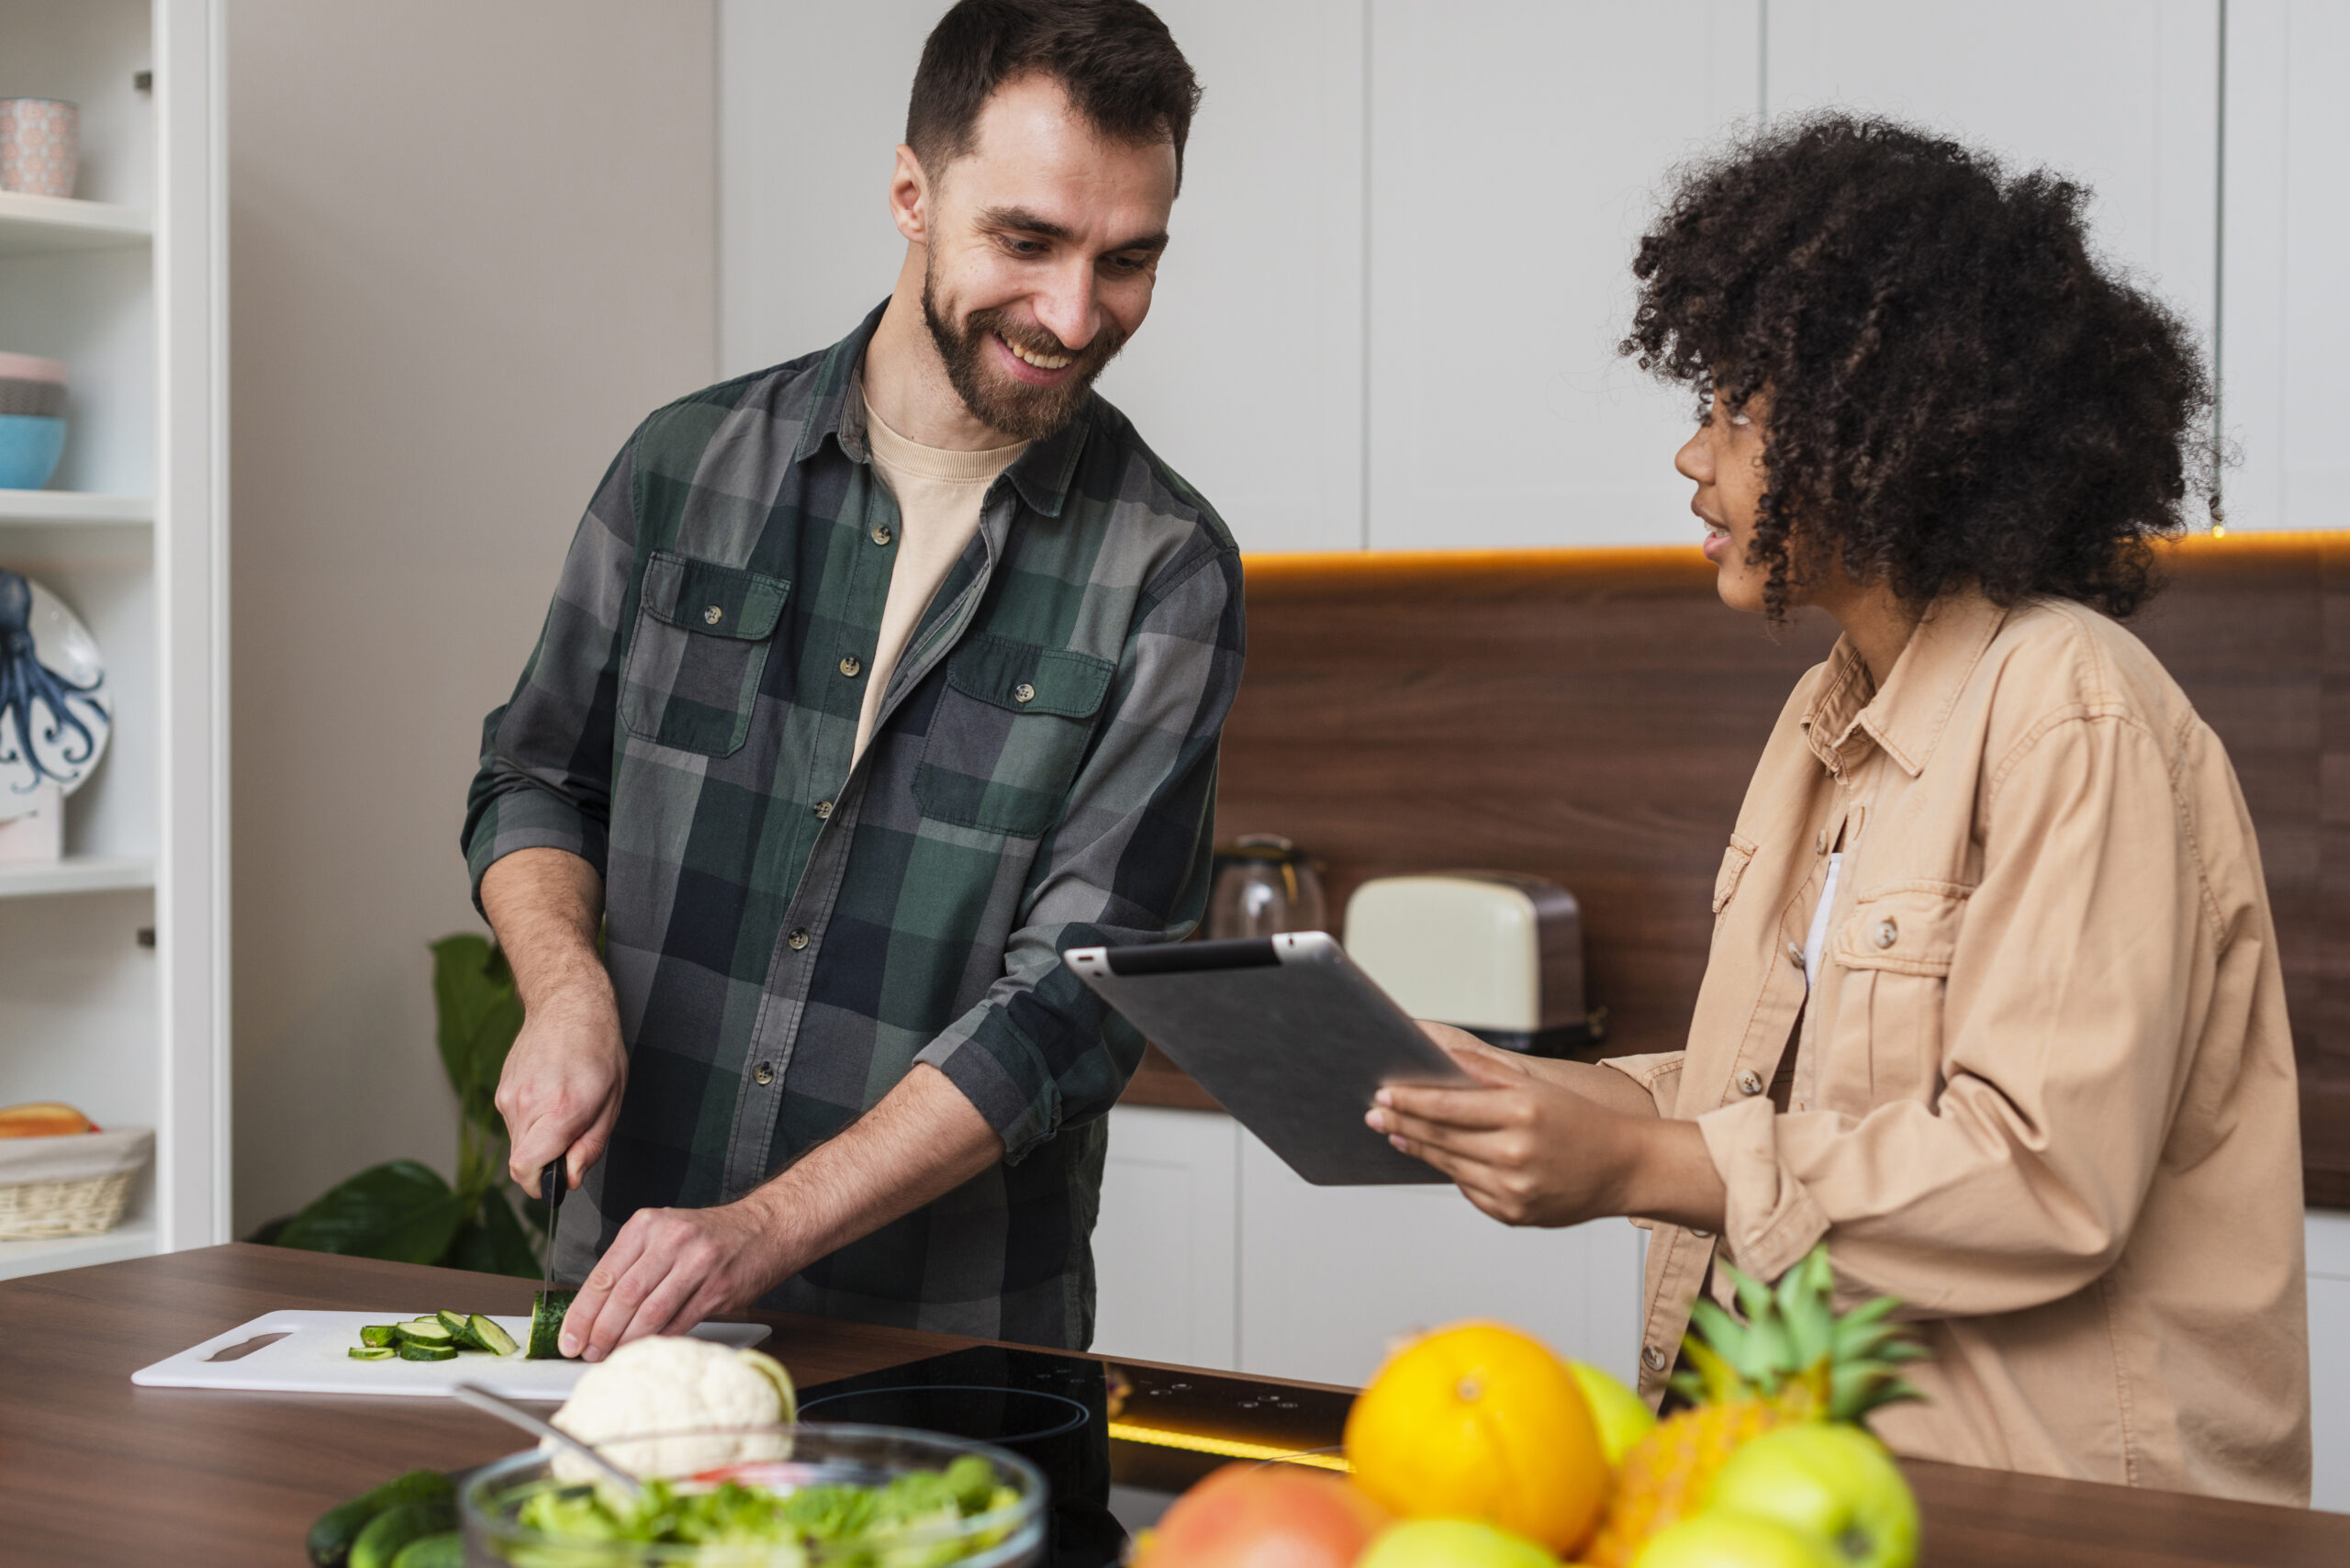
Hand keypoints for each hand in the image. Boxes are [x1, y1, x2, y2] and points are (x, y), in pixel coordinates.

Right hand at [496, 980, 626, 1194]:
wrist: (568, 1005)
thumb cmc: (598, 1050)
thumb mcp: (612, 1101)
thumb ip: (590, 1146)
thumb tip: (571, 1179)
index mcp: (560, 1109)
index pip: (526, 1169)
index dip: (540, 1186)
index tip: (557, 1181)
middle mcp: (527, 1104)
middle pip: (522, 1161)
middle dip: (546, 1161)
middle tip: (573, 1134)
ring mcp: (508, 1096)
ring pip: (518, 1142)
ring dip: (540, 1138)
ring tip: (563, 1107)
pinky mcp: (501, 1090)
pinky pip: (514, 1122)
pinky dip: (531, 1120)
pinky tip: (550, 1094)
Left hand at [560, 1196, 791, 1358]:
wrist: (766, 1228)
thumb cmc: (711, 1236)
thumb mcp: (665, 1233)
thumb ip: (634, 1265)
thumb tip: (597, 1312)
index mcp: (648, 1225)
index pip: (604, 1274)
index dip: (582, 1312)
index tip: (569, 1338)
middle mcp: (671, 1239)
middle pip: (624, 1295)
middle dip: (600, 1332)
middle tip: (587, 1354)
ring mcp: (697, 1262)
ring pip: (650, 1312)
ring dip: (626, 1341)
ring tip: (610, 1356)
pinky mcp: (719, 1286)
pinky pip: (680, 1322)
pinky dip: (659, 1339)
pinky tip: (646, 1349)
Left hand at [1369, 1023, 1725, 1230]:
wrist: (1624, 1169)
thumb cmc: (1580, 1121)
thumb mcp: (1538, 1087)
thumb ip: (1486, 1072)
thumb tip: (1440, 1054)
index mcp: (1521, 1114)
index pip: (1448, 1106)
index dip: (1410, 1100)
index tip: (1382, 1092)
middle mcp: (1515, 1154)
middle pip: (1441, 1137)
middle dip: (1402, 1122)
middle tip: (1373, 1111)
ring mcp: (1514, 1190)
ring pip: (1449, 1165)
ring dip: (1418, 1148)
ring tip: (1395, 1132)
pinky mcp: (1513, 1214)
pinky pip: (1469, 1190)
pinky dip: (1453, 1172)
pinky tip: (1438, 1157)